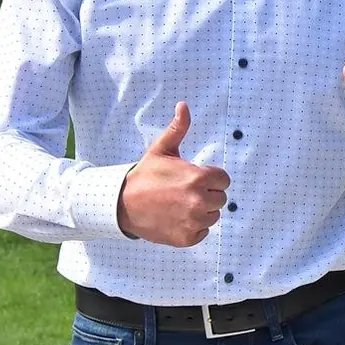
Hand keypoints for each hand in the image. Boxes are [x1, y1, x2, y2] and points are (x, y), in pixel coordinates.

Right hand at [117, 103, 229, 246]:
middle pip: (220, 199)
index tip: (193, 179)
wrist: (121, 204)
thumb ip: (178, 128)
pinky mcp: (186, 238)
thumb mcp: (162, 150)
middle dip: (206, 195)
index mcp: (199, 178)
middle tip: (183, 193)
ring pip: (212, 216)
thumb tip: (183, 105)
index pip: (224, 180)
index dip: (210, 178)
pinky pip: (202, 233)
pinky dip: (192, 229)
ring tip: (179, 206)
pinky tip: (176, 219)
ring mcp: (193, 221)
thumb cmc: (145, 176)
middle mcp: (199, 201)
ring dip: (200, 212)